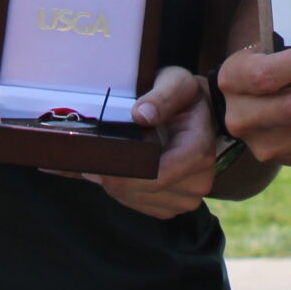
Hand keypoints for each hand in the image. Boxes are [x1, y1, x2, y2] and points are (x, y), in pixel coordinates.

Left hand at [53, 67, 219, 219]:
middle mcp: (198, 180)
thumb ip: (162, 96)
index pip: (156, 175)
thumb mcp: (177, 84)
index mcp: (199, 150)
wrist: (200, 114)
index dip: (122, 170)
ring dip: (115, 182)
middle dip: (112, 174)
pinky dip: (123, 189)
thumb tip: (141, 115)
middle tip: (90, 155)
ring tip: (105, 158)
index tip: (95, 158)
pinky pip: (139, 205)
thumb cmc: (186, 98)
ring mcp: (188, 197)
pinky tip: (120, 169)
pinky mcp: (174, 206)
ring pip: (135, 200)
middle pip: (141, 190)